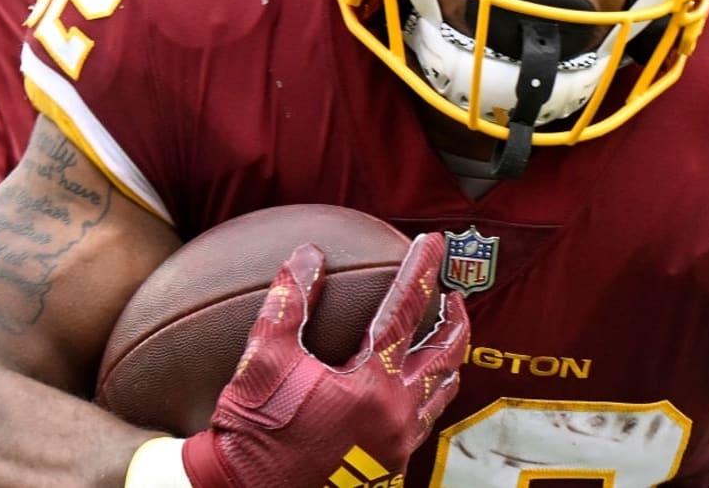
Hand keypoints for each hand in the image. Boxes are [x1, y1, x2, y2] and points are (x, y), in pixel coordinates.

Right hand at [181, 233, 468, 485]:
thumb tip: (308, 255)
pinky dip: (426, 398)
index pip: (406, 310)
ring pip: (441, 396)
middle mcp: (396, 417)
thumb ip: (288, 303)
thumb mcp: (263, 361)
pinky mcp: (388, 470)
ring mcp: (397, 448)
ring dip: (447, 361)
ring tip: (443, 340)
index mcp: (371, 387)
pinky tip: (411, 390)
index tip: (433, 242)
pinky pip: (422, 426)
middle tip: (454, 294)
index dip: (421, 269)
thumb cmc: (253, 433)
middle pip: (446, 356)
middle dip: (456, 319)